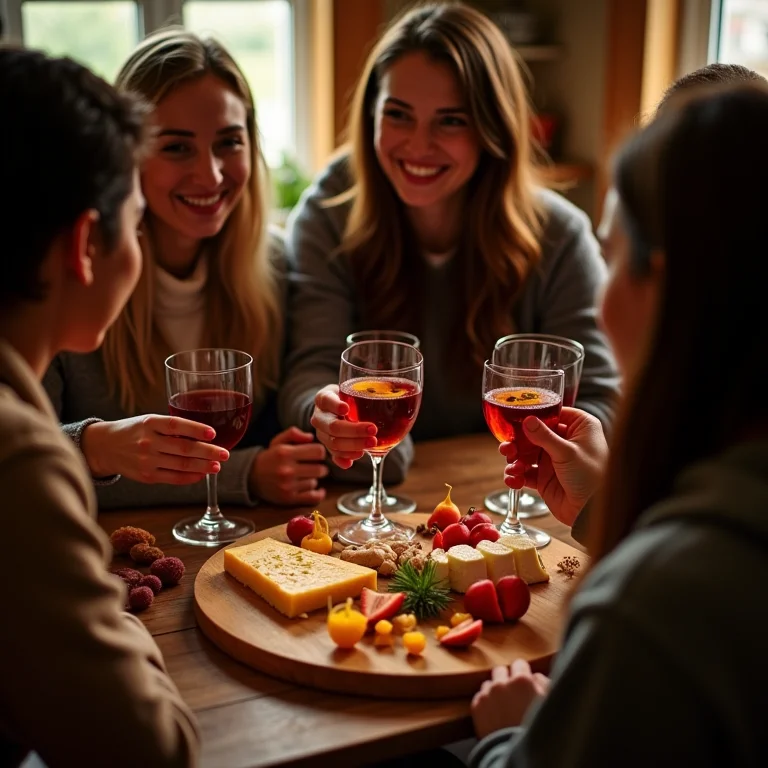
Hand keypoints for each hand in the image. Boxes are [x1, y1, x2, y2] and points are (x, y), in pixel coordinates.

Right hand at [81, 416, 227, 483]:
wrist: (104, 447)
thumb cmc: (134, 431)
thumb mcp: (149, 421)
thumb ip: (171, 427)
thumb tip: (205, 435)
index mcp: (150, 423)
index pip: (176, 425)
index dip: (196, 429)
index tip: (213, 433)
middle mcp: (148, 442)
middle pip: (183, 448)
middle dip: (208, 452)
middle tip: (225, 454)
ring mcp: (147, 461)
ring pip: (181, 465)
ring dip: (203, 467)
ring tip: (217, 466)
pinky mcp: (147, 476)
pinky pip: (173, 478)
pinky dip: (190, 477)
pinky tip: (202, 474)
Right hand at [250, 426, 328, 504]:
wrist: (251, 477)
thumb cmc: (269, 458)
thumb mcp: (277, 441)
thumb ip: (293, 433)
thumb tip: (311, 437)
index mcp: (286, 453)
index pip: (318, 451)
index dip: (320, 452)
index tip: (316, 454)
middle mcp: (287, 470)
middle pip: (320, 469)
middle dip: (321, 467)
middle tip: (316, 466)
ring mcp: (288, 486)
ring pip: (315, 482)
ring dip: (313, 479)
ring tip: (306, 476)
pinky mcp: (289, 499)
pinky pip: (313, 497)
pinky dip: (319, 494)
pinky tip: (319, 490)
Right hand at [310, 384, 376, 468]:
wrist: (337, 408)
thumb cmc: (348, 396)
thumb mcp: (352, 388)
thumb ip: (364, 389)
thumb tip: (389, 387)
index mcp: (324, 398)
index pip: (326, 400)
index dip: (335, 405)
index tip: (346, 408)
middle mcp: (319, 416)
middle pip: (333, 426)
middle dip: (354, 430)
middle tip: (373, 430)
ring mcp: (321, 433)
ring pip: (333, 443)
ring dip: (353, 446)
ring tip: (372, 444)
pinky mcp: (326, 445)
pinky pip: (333, 455)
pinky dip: (342, 460)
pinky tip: (352, 462)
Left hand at [471, 660, 549, 739]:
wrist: (515, 752)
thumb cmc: (537, 730)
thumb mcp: (549, 704)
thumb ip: (544, 683)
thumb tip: (535, 676)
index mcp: (521, 680)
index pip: (519, 664)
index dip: (523, 674)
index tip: (525, 684)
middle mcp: (501, 682)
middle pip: (501, 671)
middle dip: (507, 680)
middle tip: (514, 696)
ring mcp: (486, 694)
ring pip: (489, 683)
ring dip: (495, 691)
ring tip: (503, 707)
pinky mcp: (476, 706)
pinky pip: (480, 696)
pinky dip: (486, 702)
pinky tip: (495, 715)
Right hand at [500, 407, 607, 526]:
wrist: (592, 512)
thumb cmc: (593, 478)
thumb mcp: (567, 452)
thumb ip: (544, 436)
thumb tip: (528, 420)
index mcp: (579, 427)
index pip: (553, 414)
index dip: (534, 417)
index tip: (517, 420)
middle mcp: (566, 441)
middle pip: (534, 434)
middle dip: (518, 441)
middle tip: (508, 447)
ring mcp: (553, 460)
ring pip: (526, 454)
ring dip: (515, 459)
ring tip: (512, 466)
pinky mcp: (545, 478)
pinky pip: (525, 473)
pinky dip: (517, 476)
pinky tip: (514, 479)